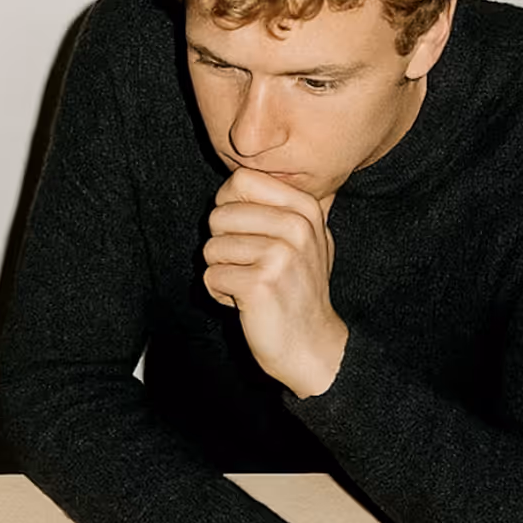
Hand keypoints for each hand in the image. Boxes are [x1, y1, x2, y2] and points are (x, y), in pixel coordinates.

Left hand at [203, 169, 347, 396]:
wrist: (312, 345)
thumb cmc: (297, 290)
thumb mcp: (303, 240)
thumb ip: (277, 207)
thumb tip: (236, 178)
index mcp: (305, 208)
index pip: (241, 179)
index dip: (227, 205)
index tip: (240, 231)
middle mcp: (296, 227)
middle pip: (219, 214)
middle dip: (221, 245)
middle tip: (248, 266)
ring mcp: (280, 255)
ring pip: (211, 247)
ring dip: (221, 272)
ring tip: (250, 285)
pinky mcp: (259, 283)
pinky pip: (211, 275)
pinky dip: (219, 293)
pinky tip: (245, 302)